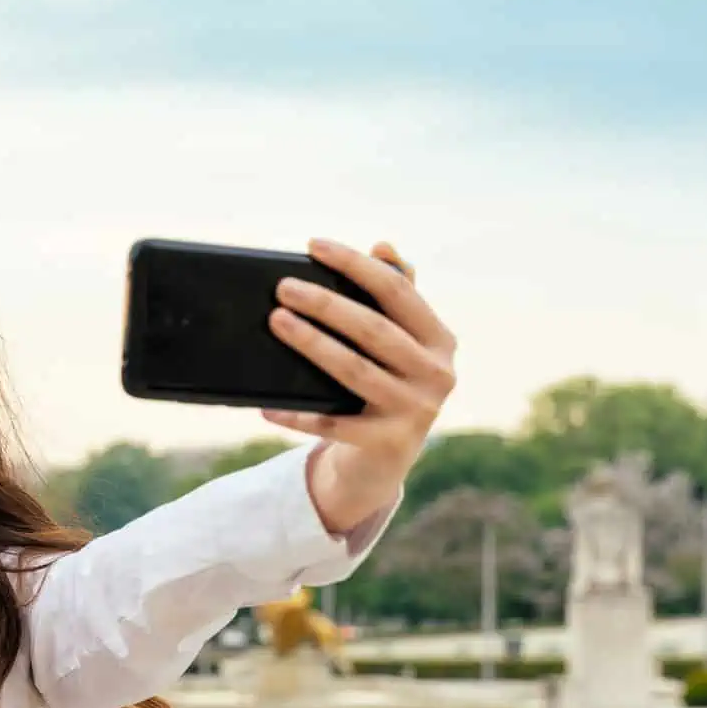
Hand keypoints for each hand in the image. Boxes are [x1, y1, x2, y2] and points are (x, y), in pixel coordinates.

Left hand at [264, 239, 455, 532]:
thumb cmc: (387, 384)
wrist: (385, 461)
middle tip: (284, 288)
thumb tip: (384, 247)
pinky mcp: (388, 443)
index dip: (356, 265)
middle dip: (326, 305)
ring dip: (312, 345)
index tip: (314, 246)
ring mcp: (415, 411)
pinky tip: (267, 405)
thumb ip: (396, 297)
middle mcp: (436, 374)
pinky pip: (333, 424)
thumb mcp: (401, 344)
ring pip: (354, 371)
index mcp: (439, 339)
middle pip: (374, 329)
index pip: (397, 290)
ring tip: (276, 322)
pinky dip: (298, 415)